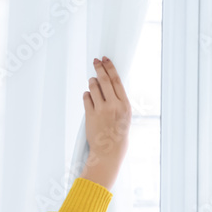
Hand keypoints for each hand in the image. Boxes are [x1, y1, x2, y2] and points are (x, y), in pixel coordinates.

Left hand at [79, 56, 130, 191]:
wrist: (109, 151)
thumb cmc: (118, 134)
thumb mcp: (125, 116)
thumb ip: (118, 100)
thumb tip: (108, 84)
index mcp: (125, 105)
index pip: (117, 81)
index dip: (110, 68)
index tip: (106, 60)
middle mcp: (114, 106)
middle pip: (105, 80)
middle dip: (99, 68)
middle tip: (96, 61)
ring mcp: (101, 110)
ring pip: (93, 87)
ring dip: (92, 82)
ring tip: (92, 82)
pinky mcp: (90, 115)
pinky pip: (86, 98)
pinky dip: (87, 95)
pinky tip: (89, 96)